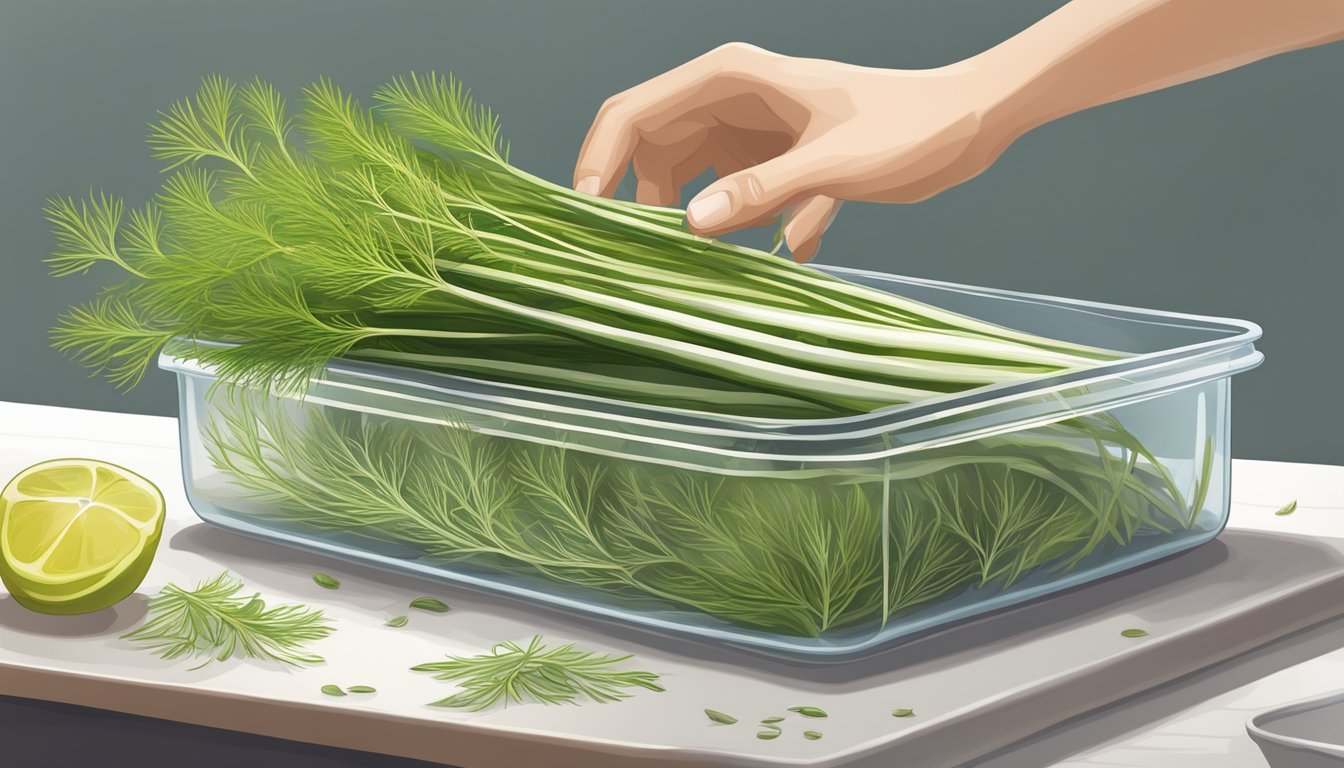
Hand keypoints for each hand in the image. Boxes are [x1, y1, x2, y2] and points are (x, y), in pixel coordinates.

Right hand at [573, 43, 1013, 261]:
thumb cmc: (910, 126)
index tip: (585, 220)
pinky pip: (742, 202)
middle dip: (647, 209)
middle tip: (650, 264)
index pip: (632, 114)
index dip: (596, 164)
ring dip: (709, 228)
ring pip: (696, 184)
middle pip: (653, 154)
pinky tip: (800, 248)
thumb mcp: (833, 162)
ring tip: (728, 263)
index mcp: (730, 79)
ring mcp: (755, 132)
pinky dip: (760, 230)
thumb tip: (689, 225)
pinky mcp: (779, 160)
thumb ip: (760, 191)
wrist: (971, 122)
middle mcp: (733, 102)